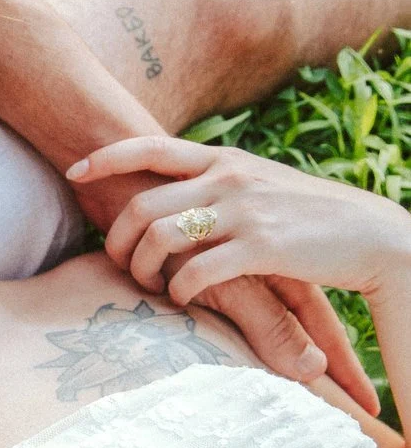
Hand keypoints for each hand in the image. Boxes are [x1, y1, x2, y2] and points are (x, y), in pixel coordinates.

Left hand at [70, 134, 410, 411]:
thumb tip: (175, 192)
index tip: (75, 173)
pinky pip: (195, 272)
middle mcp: (229, 178)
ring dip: (143, 270)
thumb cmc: (309, 217)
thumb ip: (218, 183)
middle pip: (141, 204)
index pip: (150, 146)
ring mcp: (244, 211)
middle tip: (119, 264)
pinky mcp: (260, 248)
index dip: (106, 158)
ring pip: (160, 237)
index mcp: (225, 160)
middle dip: (117, 239)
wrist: (372, 234)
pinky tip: (182, 300)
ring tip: (151, 286)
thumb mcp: (259, 185)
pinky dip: (178, 290)